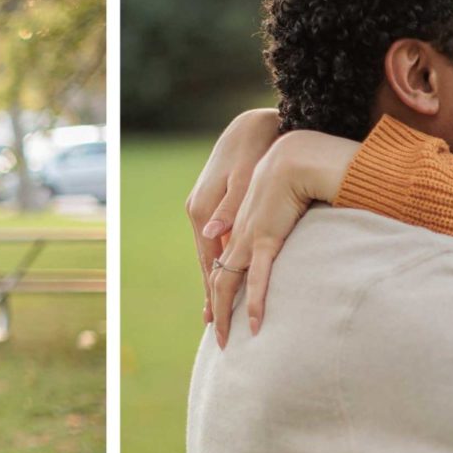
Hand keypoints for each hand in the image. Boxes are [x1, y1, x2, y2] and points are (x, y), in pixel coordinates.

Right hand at [188, 109, 281, 323]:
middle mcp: (198, 211)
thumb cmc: (254, 149)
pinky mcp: (213, 204)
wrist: (251, 125)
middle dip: (210, 295)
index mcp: (204, 209)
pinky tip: (221, 273)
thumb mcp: (243, 178)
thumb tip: (212, 235)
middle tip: (213, 328)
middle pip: (205, 262)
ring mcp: (203, 207)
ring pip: (208, 253)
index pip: (208, 260)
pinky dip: (217, 262)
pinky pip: (213, 241)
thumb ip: (230, 208)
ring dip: (212, 282)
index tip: (218, 318)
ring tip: (215, 311)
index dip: (214, 291)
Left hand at [208, 129, 359, 345]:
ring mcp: (248, 237)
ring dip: (226, 313)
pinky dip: (255, 302)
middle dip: (216, 310)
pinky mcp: (266, 238)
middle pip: (216, 278)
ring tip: (227, 338)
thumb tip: (231, 236)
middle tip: (219, 337)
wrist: (295, 157)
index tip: (216, 314)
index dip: (215, 291)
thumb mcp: (268, 203)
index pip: (218, 265)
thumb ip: (256, 222)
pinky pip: (258, 278)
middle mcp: (235, 234)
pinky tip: (256, 324)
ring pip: (228, 282)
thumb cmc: (287, 176)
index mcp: (235, 227)